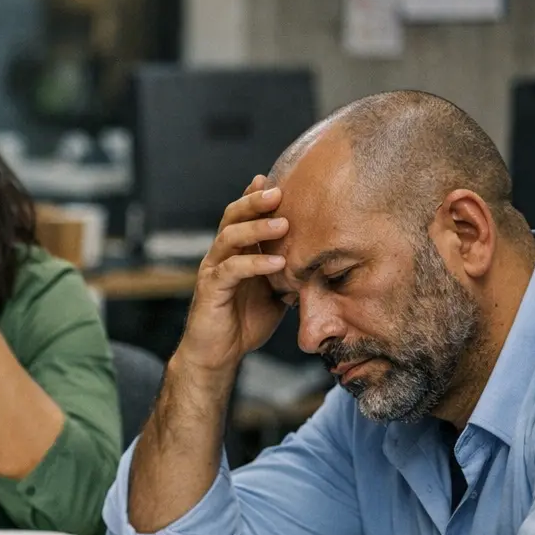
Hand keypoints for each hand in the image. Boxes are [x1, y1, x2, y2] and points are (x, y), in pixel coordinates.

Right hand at [176, 177, 290, 376]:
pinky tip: (277, 263)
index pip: (244, 215)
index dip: (258, 195)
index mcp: (236, 252)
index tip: (281, 179)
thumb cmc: (245, 322)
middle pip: (232, 217)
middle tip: (279, 191)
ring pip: (229, 238)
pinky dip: (254, 264)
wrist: (218, 355)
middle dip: (254, 201)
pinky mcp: (209, 291)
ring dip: (256, 228)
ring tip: (283, 223)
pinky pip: (231, 271)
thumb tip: (325, 259)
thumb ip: (289, 271)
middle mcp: (220, 256)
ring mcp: (212, 271)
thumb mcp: (276, 292)